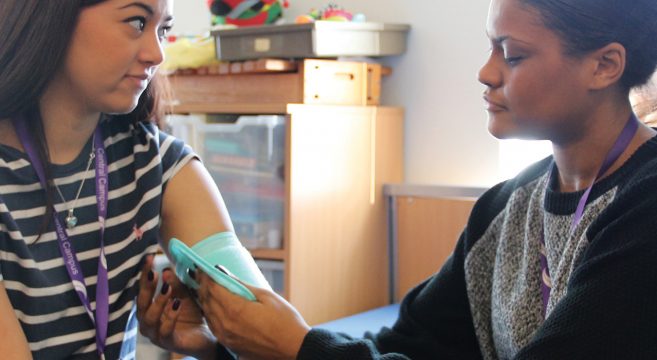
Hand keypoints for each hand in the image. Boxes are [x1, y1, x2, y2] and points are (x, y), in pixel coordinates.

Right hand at [137, 255, 216, 359]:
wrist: (206, 337)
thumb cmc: (190, 315)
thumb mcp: (184, 295)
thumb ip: (175, 284)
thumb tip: (166, 270)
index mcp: (149, 308)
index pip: (143, 290)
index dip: (144, 275)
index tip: (149, 259)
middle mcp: (148, 321)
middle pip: (141, 304)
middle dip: (147, 287)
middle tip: (154, 273)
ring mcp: (156, 334)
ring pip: (150, 318)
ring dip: (158, 302)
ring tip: (167, 289)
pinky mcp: (168, 343)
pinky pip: (165, 330)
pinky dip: (170, 317)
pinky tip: (177, 305)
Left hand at [196, 267, 310, 359]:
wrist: (293, 349)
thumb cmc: (285, 321)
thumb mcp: (267, 296)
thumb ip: (243, 285)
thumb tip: (224, 273)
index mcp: (236, 309)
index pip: (213, 288)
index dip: (207, 276)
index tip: (203, 267)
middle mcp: (226, 324)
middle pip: (207, 300)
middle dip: (203, 286)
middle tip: (201, 275)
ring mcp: (227, 337)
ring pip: (207, 314)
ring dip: (204, 300)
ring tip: (205, 288)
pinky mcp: (230, 345)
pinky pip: (213, 326)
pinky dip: (210, 313)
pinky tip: (212, 307)